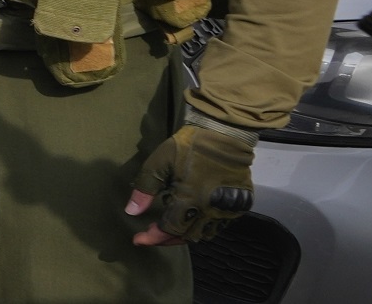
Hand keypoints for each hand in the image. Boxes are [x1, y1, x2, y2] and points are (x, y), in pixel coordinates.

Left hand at [126, 119, 255, 245]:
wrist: (225, 132)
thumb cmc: (189, 145)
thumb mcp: (160, 160)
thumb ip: (145, 187)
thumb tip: (131, 212)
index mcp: (191, 200)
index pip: (170, 230)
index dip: (153, 237)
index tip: (138, 239)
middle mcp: (211, 210)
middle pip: (187, 236)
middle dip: (168, 238)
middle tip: (153, 232)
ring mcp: (227, 209)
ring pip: (205, 233)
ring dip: (187, 233)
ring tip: (173, 225)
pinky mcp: (240, 205)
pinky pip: (219, 224)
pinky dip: (204, 225)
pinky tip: (193, 216)